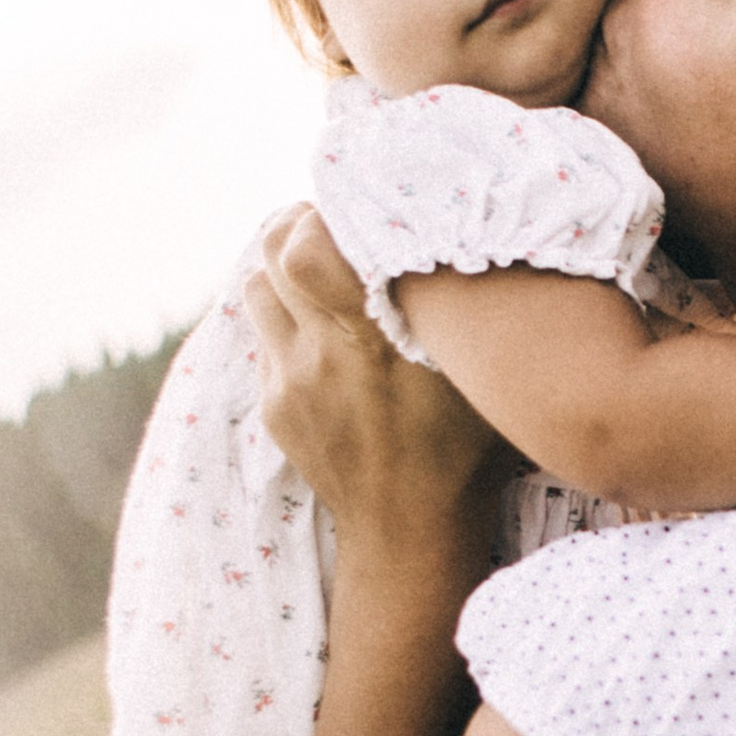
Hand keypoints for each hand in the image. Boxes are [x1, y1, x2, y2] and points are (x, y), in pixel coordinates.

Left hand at [244, 210, 520, 548]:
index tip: (354, 207)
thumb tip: (449, 234)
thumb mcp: (479, 370)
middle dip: (296, 224)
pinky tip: (325, 331)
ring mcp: (289, 382)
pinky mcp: (274, 406)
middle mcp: (322, 354)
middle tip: (333, 223)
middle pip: (271, 251)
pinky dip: (288, 318)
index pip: (308, 245)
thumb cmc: (466, 445)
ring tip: (322, 271)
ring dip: (283, 269)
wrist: (412, 528)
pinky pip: (265, 338)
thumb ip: (457, 306)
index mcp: (375, 337)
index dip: (322, 212)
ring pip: (256, 287)